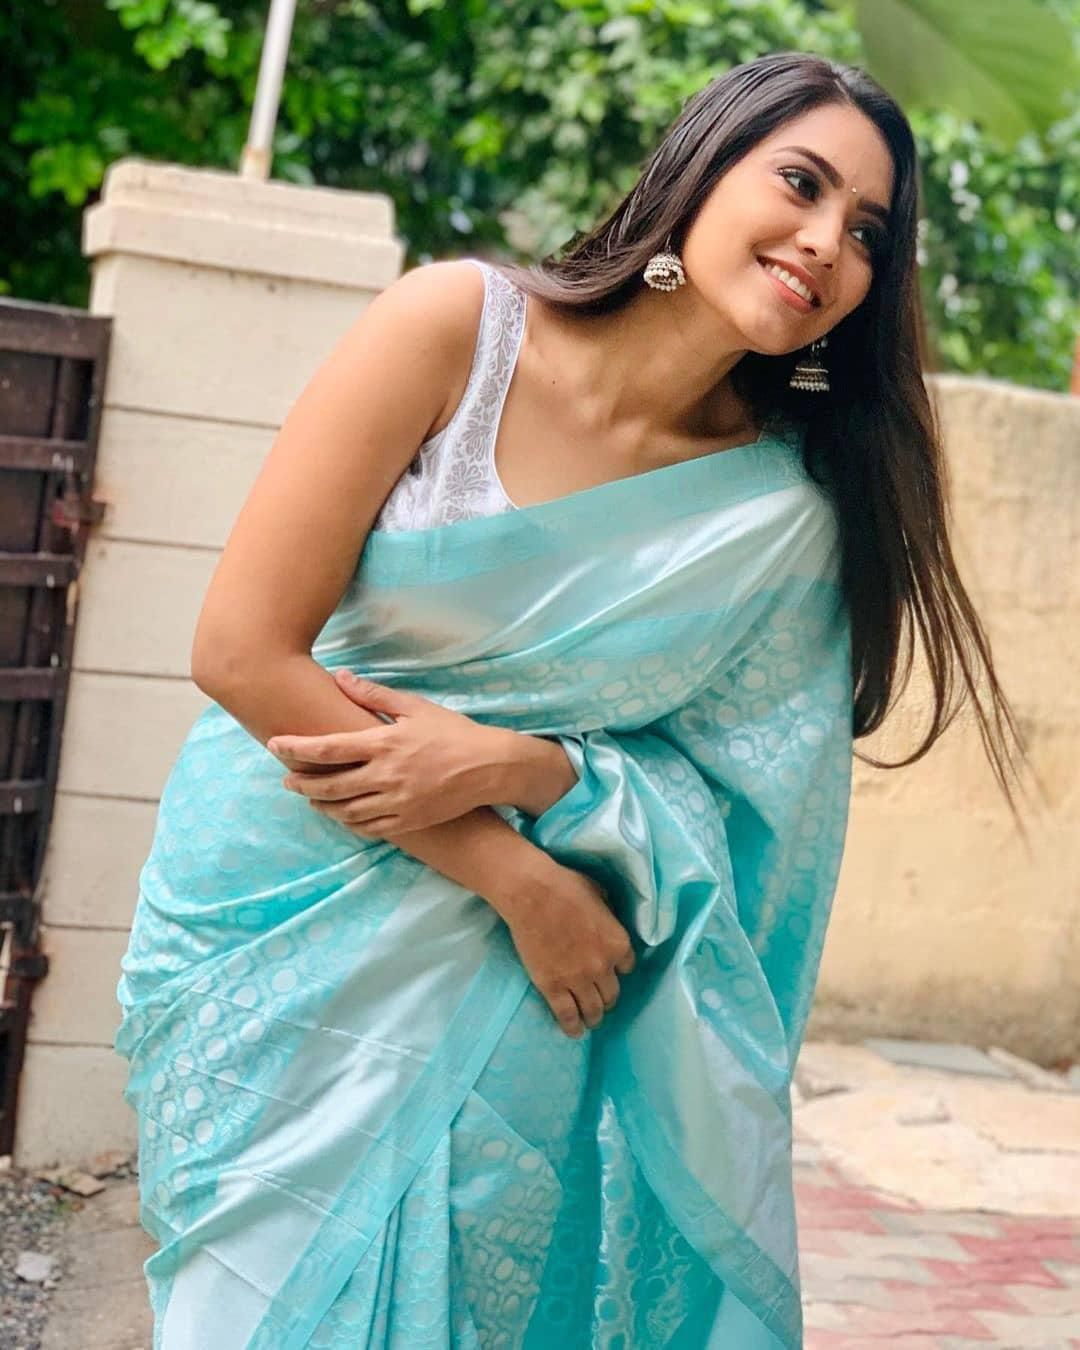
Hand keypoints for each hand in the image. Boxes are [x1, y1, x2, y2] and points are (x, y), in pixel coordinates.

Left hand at [266, 672, 506, 836]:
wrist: (490, 768)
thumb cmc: (453, 733)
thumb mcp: (415, 707)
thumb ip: (374, 695)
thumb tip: (341, 677)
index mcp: (384, 744)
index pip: (328, 748)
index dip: (296, 748)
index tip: (275, 744)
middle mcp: (385, 776)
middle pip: (328, 785)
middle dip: (301, 783)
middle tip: (287, 780)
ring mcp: (396, 803)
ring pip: (344, 811)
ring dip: (322, 805)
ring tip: (311, 798)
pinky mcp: (407, 822)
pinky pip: (368, 828)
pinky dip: (349, 822)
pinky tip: (342, 814)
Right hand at [505, 866, 635, 1037]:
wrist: (532, 893)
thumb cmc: (565, 885)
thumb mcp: (599, 894)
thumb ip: (607, 914)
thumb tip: (605, 917)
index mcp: (618, 942)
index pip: (627, 967)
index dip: (617, 969)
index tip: (610, 970)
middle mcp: (603, 966)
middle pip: (612, 993)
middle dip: (607, 998)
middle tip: (600, 999)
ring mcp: (578, 979)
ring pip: (593, 1009)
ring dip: (594, 1016)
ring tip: (590, 1020)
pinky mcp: (553, 987)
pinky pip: (567, 1015)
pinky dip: (572, 1027)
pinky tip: (574, 1031)